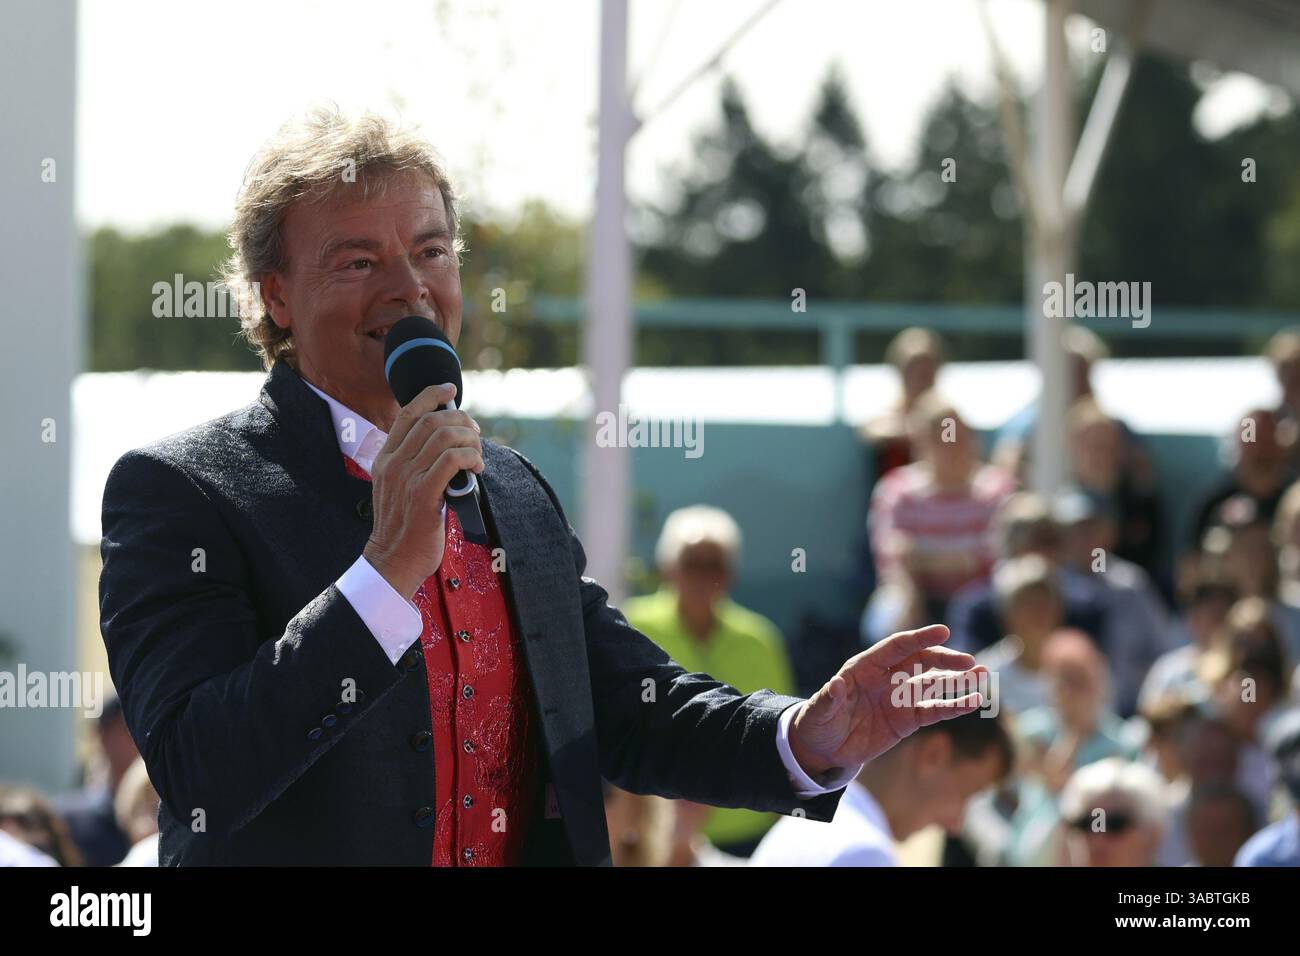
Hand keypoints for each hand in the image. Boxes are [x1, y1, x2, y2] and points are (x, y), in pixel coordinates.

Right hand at [362, 383, 482, 598]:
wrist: (392, 561)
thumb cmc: (404, 528)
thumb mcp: (399, 488)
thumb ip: (414, 465)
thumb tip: (448, 444)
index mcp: (385, 458)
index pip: (407, 413)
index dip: (431, 395)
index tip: (450, 389)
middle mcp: (393, 463)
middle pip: (432, 420)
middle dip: (461, 421)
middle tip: (476, 435)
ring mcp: (407, 477)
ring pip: (445, 437)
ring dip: (470, 440)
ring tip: (478, 456)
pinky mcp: (424, 494)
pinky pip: (452, 460)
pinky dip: (471, 458)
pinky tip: (477, 469)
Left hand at [788, 624, 985, 778]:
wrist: (824, 748)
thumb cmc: (817, 724)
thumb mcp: (818, 713)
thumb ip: (829, 699)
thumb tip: (836, 685)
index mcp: (864, 668)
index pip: (895, 647)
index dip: (918, 639)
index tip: (942, 631)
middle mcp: (886, 678)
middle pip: (920, 662)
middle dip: (944, 660)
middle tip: (968, 662)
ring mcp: (899, 698)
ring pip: (932, 684)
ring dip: (957, 680)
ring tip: (982, 675)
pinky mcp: (907, 720)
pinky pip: (934, 711)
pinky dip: (954, 706)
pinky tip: (974, 701)